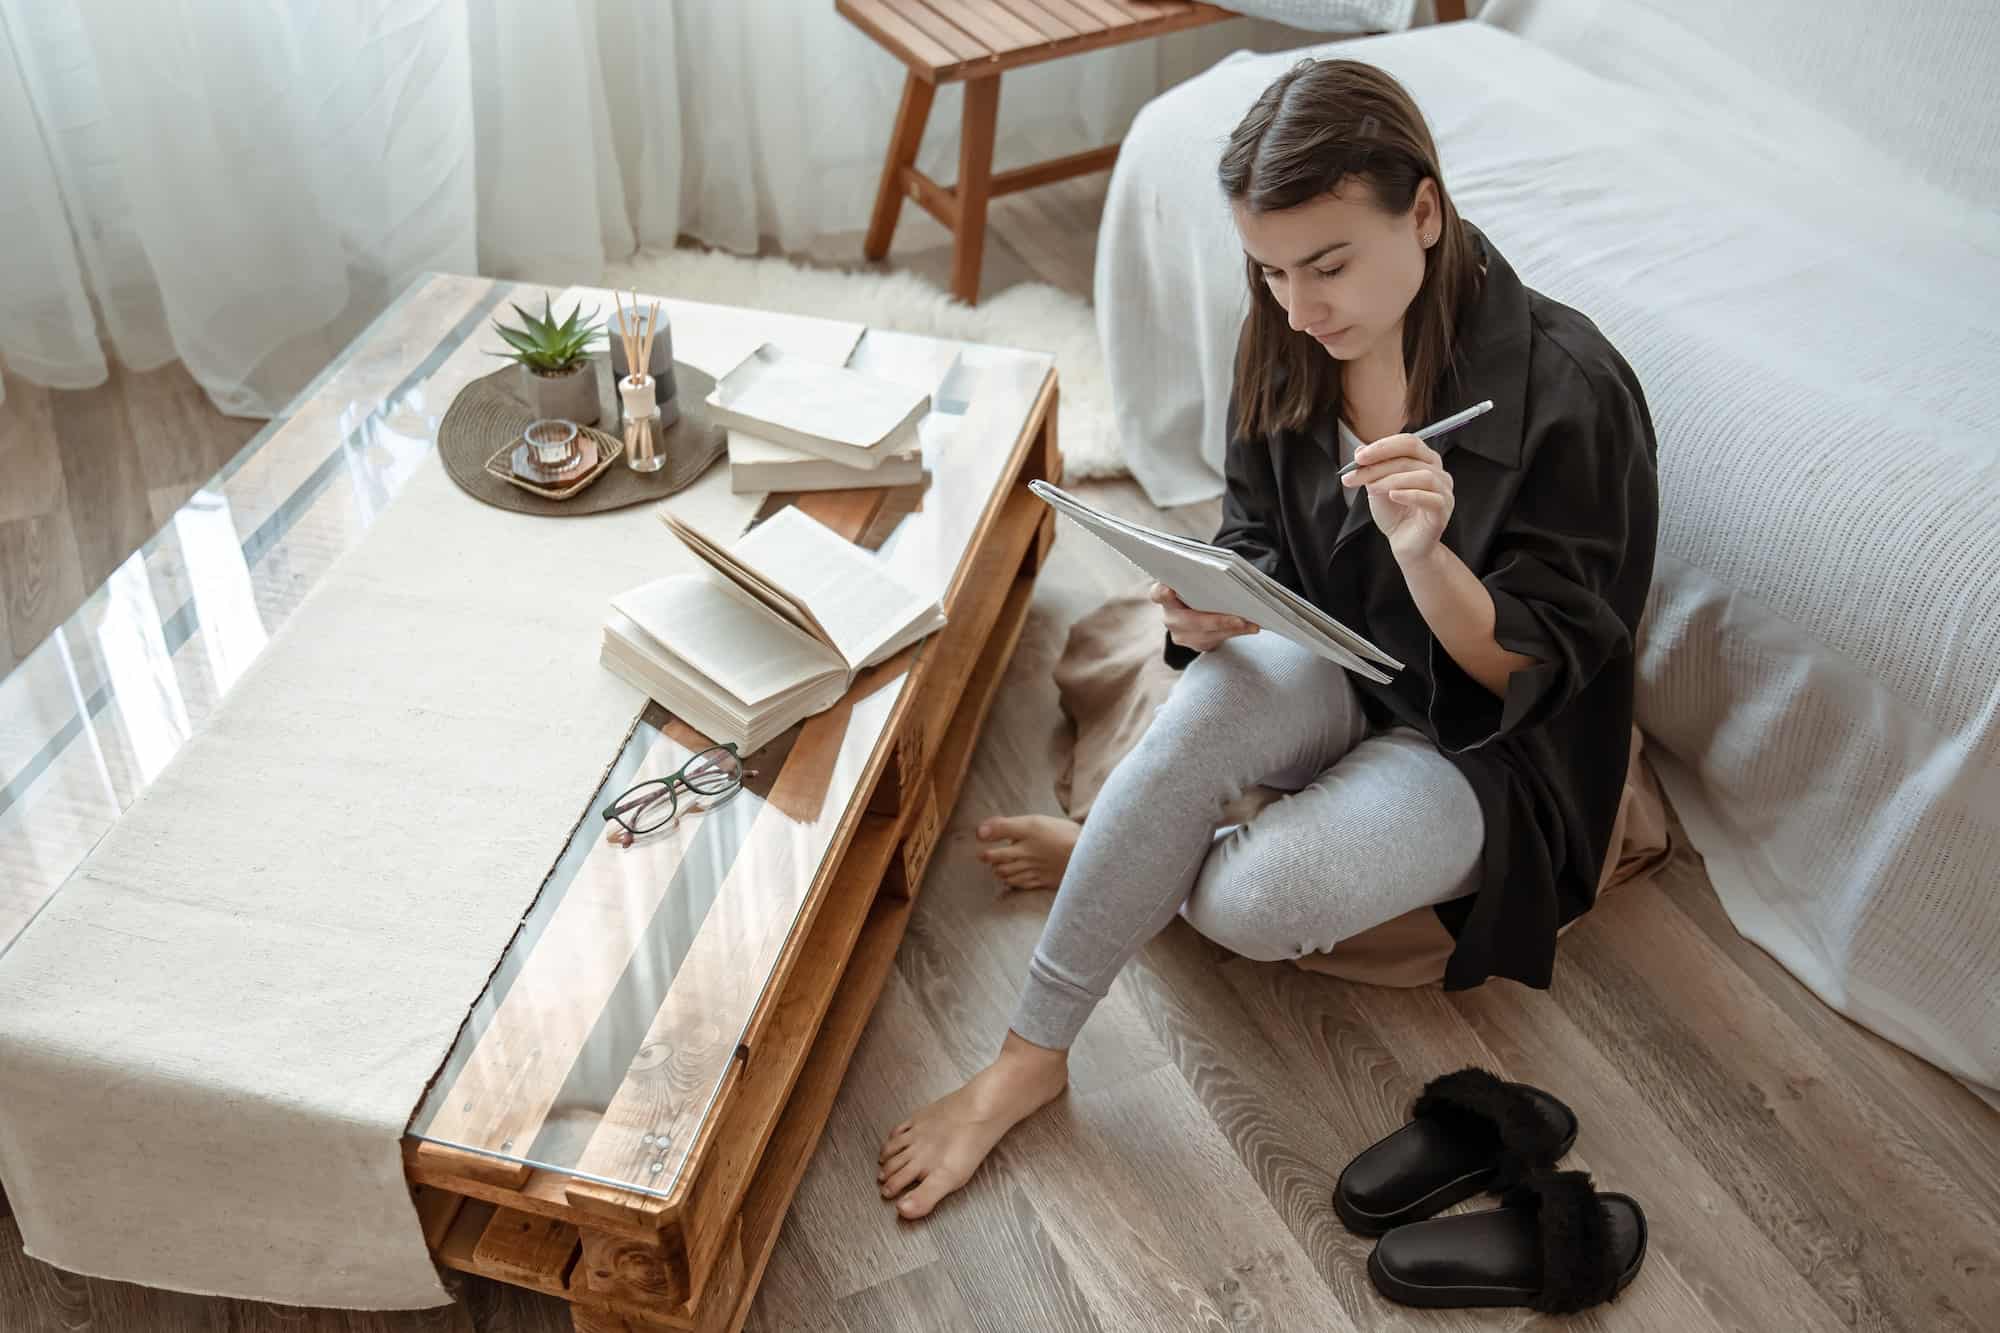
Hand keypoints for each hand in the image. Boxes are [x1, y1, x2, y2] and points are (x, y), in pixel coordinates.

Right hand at [1150, 581, 1257, 650]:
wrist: (1198, 609)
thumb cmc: (1199, 588)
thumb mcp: (1198, 581)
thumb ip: (1204, 578)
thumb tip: (1228, 573)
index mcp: (1165, 595)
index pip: (1158, 593)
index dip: (1162, 593)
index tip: (1170, 590)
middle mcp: (1170, 617)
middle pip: (1188, 621)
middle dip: (1216, 620)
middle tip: (1239, 619)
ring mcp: (1180, 634)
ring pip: (1205, 635)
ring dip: (1231, 629)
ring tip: (1252, 624)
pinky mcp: (1195, 644)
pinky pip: (1215, 641)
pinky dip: (1234, 633)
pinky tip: (1250, 627)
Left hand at [1341, 431, 1453, 563]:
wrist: (1404, 543)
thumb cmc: (1395, 513)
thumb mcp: (1377, 487)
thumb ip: (1372, 468)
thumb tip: (1359, 450)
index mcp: (1424, 460)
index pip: (1407, 442)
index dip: (1383, 446)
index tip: (1359, 457)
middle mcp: (1438, 471)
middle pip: (1411, 456)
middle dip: (1381, 463)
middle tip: (1357, 473)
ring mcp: (1443, 490)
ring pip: (1422, 475)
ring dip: (1392, 479)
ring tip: (1372, 488)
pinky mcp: (1443, 510)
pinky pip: (1430, 497)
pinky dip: (1409, 494)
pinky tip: (1393, 496)